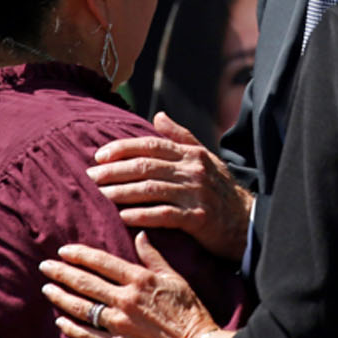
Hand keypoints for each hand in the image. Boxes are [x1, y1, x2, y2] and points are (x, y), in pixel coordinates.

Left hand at [40, 231, 222, 337]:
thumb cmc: (189, 310)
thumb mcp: (174, 277)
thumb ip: (152, 256)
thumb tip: (139, 234)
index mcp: (139, 279)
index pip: (101, 262)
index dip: (79, 254)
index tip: (64, 250)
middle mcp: (125, 300)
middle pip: (85, 282)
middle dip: (61, 272)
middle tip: (44, 266)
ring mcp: (119, 324)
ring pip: (81, 307)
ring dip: (60, 297)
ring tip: (46, 288)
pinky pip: (87, 334)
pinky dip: (70, 327)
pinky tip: (59, 320)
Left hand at [88, 113, 252, 260]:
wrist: (247, 221)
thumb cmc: (221, 189)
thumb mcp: (205, 157)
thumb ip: (181, 136)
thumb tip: (158, 116)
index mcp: (191, 154)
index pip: (150, 145)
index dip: (122, 148)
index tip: (99, 156)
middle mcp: (192, 170)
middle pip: (145, 166)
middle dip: (114, 171)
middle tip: (90, 177)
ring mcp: (196, 194)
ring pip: (150, 189)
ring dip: (121, 192)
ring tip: (100, 196)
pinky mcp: (198, 218)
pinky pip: (164, 215)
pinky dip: (142, 215)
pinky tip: (123, 217)